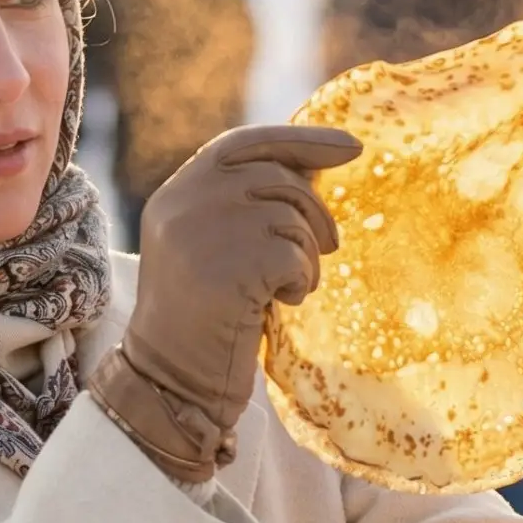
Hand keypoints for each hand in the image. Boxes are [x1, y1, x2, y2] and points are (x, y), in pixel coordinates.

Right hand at [91, 124, 360, 479]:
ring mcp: (202, 233)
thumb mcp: (210, 249)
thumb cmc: (203, 321)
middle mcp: (183, 203)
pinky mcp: (229, 267)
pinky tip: (280, 303)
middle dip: (315, 213)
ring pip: (292, 218)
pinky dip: (301, 281)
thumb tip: (315, 170)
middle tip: (330, 247)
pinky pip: (295, 255)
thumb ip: (243, 207)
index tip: (351, 147)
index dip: (301, 141)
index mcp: (175, 194)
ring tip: (286, 288)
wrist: (170, 382)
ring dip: (306, 256)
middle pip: (278, 178)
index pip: (245, 143)